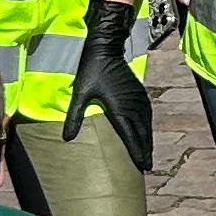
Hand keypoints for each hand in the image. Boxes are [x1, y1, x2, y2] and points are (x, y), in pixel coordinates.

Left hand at [65, 0, 153, 170]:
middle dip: (145, 150)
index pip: (131, 135)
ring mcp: (138, 98)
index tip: (141, 165)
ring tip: (148, 154)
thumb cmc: (91, 70)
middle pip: (142, 133)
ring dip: (148, 140)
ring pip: (147, 124)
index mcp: (120, 108)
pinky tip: (147, 132)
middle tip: (147, 167)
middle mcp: (132, 105)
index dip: (137, 152)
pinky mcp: (139, 92)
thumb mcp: (80, 93)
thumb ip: (74, 116)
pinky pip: (147, 114)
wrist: (106, 48)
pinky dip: (148, 127)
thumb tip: (67, 138)